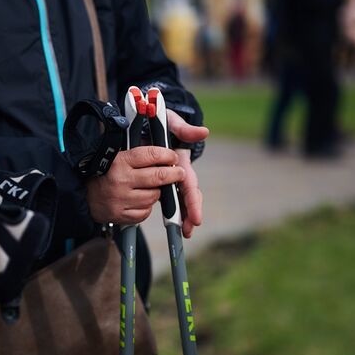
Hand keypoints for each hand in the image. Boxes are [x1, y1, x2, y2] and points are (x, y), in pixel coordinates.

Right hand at [86, 146, 184, 224]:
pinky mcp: (121, 215)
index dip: (167, 155)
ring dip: (158, 192)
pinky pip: (145, 212)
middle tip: (179, 173)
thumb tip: (165, 154)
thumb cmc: (103, 174)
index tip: (173, 157)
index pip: (151, 155)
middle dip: (174, 174)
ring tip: (151, 188)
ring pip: (154, 196)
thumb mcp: (116, 157)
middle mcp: (121, 180)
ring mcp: (121, 199)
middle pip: (158, 177)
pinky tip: (140, 200)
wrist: (83, 196)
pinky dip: (147, 207)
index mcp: (120, 162)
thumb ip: (139, 156)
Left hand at [167, 110, 208, 237]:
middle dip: (190, 214)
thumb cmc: (164, 122)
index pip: (189, 185)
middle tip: (188, 230)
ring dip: (181, 216)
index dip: (193, 202)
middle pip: (187, 197)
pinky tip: (170, 223)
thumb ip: (184, 128)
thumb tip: (203, 132)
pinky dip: (169, 210)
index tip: (196, 217)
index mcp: (181, 162)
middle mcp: (178, 172)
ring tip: (182, 232)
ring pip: (178, 200)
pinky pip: (165, 197)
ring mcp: (169, 177)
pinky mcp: (159, 179)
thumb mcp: (172, 121)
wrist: (151, 121)